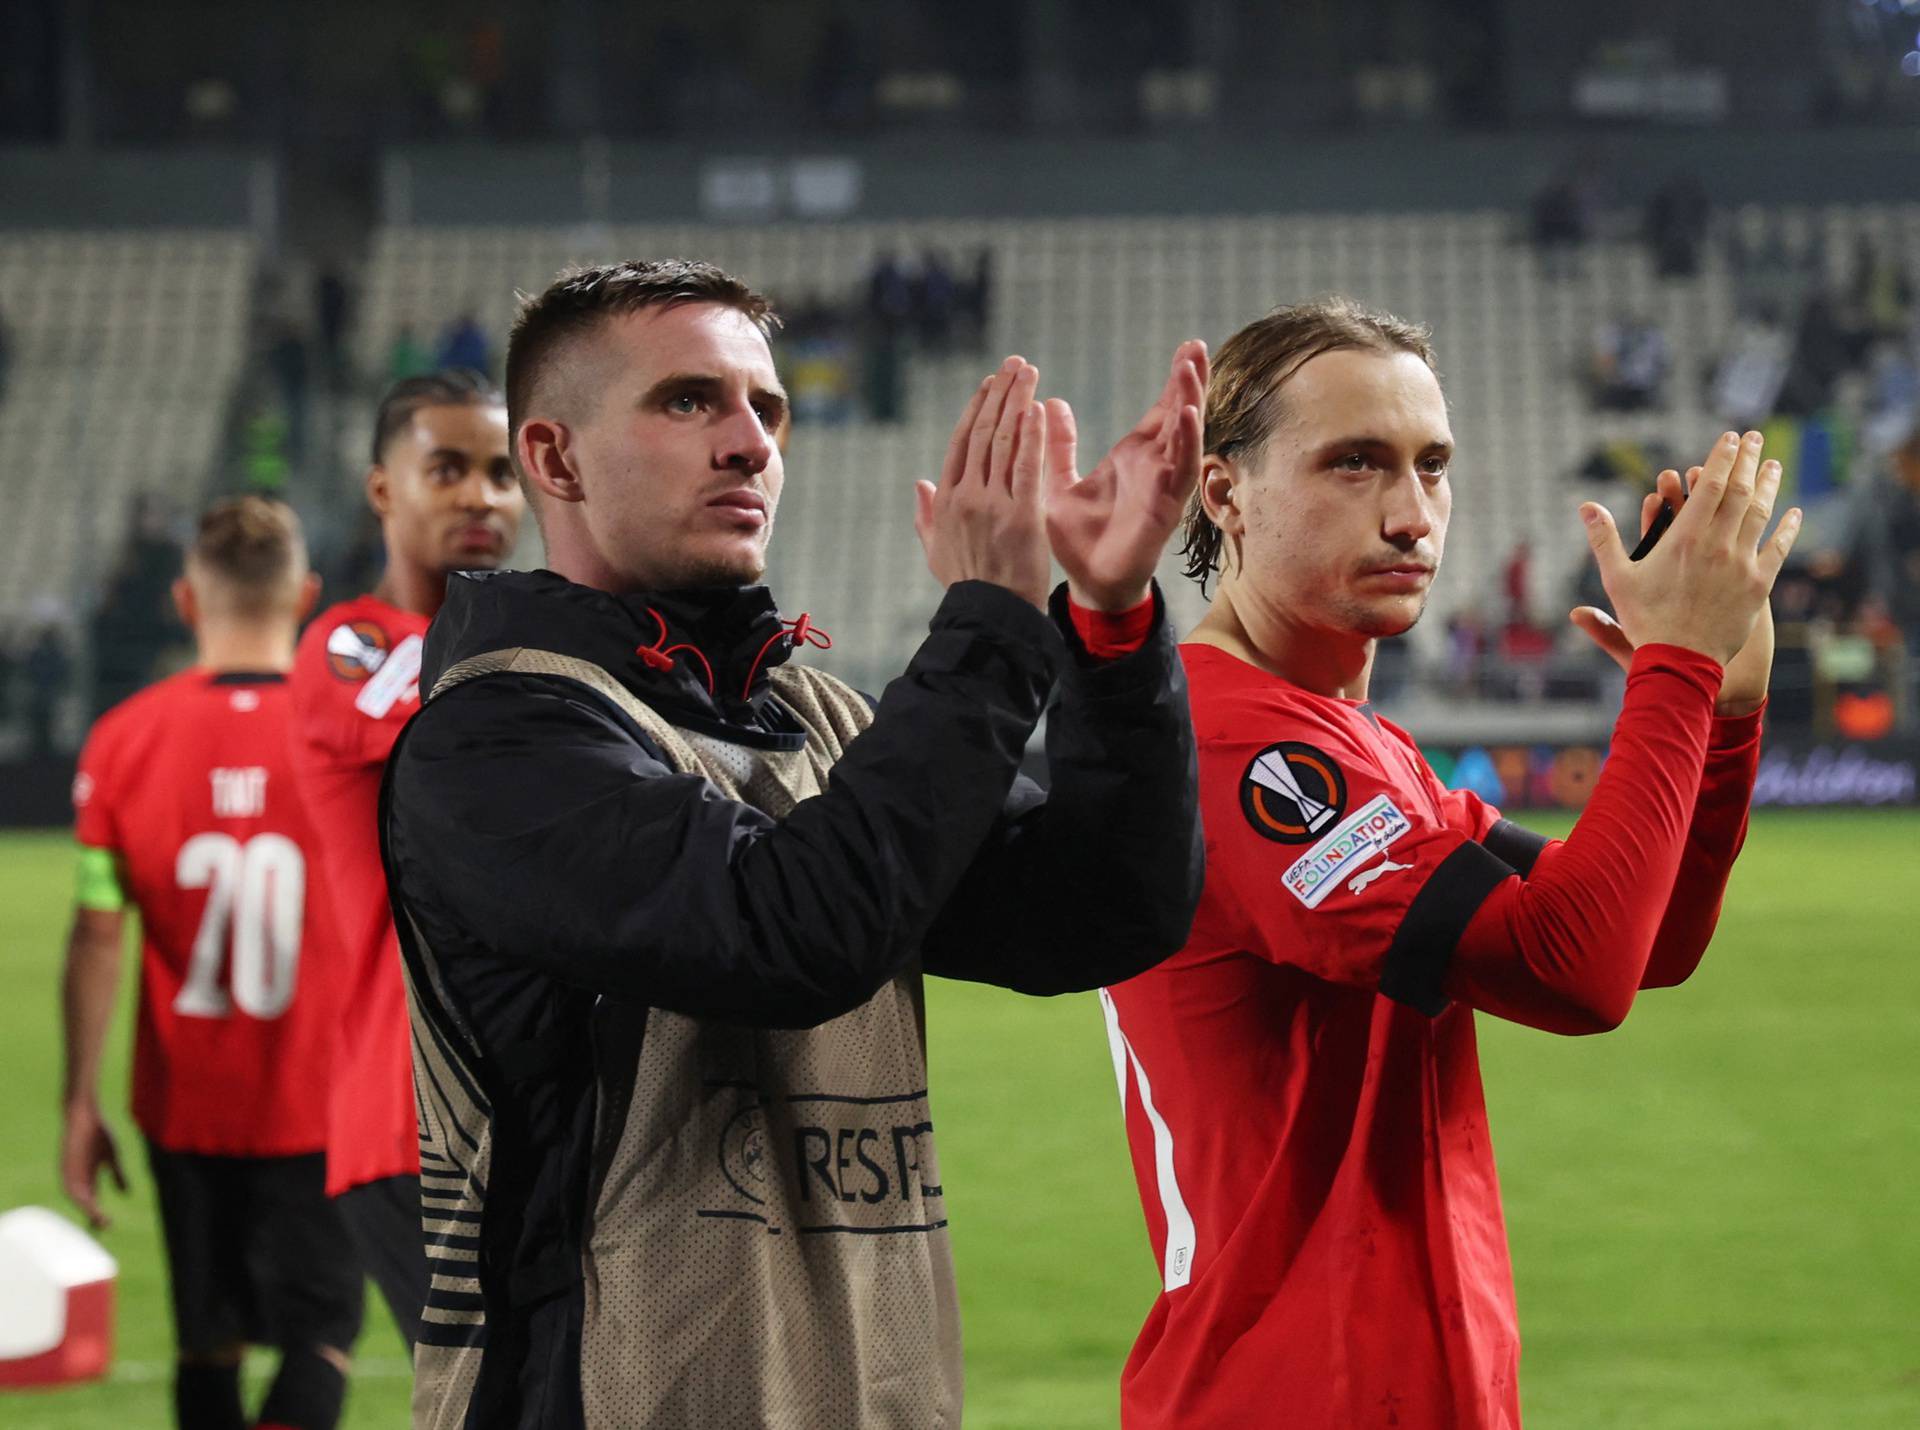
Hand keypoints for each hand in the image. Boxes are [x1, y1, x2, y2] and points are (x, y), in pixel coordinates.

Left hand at [60, 1101, 126, 1230]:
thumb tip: (126, 1194)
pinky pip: (70, 1187)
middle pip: (85, 1203)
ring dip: (87, 1209)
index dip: (99, 1213)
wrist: (84, 1115)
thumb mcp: (112, 1157)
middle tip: (104, 1226)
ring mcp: (70, 1174)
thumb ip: (118, 1175)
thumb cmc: (99, 1133)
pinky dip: (79, 1197)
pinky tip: (88, 1203)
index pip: (93, 1200)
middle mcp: (77, 1179)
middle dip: (93, 1215)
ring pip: (77, 1198)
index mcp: (88, 1177)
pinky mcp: (65, 1167)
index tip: (108, 1224)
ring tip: (99, 1219)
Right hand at [915, 357, 1052, 610]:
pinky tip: (1037, 408)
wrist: (989, 617)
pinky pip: (1025, 467)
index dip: (977, 408)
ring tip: (1028, 373)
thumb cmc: (966, 586)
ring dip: (1017, 402)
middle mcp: (965, 496)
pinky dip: (1031, 435)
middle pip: (982, 432)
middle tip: (1014, 363)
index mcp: (945, 500)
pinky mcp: (1020, 516)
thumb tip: (920, 483)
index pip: (961, 442)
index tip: (990, 383)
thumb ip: (926, 515)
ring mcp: (991, 504)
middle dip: (999, 392)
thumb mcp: (936, 551)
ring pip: (1003, 441)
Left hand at [1043, 340, 1207, 611]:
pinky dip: (1184, 442)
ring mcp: (1163, 487)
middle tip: (1197, 344)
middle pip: (1180, 415)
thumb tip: (1049, 404)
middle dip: (1191, 380)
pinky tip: (1187, 415)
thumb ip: (1059, 445)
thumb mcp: (1060, 483)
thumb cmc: (1078, 540)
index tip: (1186, 346)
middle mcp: (1154, 467)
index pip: (1160, 410)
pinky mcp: (1164, 508)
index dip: (1174, 380)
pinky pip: (1179, 471)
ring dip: (1190, 402)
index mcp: (1133, 457)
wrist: (1087, 584)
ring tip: (1192, 369)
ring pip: (1185, 437)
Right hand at [1575, 430, 1799, 669]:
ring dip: (1767, 486)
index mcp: (1686, 539)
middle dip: (1747, 460)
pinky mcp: (1758, 586)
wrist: (1680, 662)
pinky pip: (1778, 549)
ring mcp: (1742, 564)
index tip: (1728, 438)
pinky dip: (1787, 528)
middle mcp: (1719, 545)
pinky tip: (1794, 513)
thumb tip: (1586, 507)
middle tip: (1754, 437)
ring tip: (1772, 464)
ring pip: (1761, 515)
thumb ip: (1604, 539)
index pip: (1710, 486)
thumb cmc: (1644, 621)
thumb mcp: (1617, 579)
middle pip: (1739, 492)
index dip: (1720, 458)